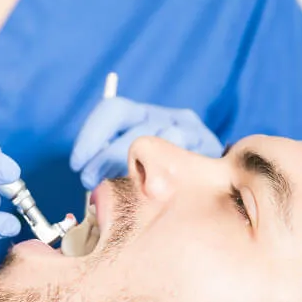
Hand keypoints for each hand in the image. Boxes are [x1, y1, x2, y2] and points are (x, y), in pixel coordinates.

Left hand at [70, 98, 223, 189]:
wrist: (223, 187)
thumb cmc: (166, 184)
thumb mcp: (135, 170)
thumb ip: (112, 167)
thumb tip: (89, 181)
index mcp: (145, 114)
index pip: (113, 110)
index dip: (90, 136)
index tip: (78, 163)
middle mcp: (169, 116)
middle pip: (129, 127)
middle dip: (103, 156)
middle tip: (90, 181)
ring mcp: (192, 131)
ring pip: (154, 141)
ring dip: (131, 169)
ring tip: (123, 190)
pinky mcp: (209, 147)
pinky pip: (179, 158)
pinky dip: (160, 174)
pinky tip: (152, 191)